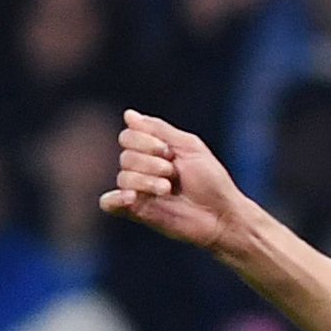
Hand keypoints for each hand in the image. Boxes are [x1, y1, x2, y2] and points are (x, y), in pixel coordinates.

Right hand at [105, 110, 254, 254]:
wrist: (221, 215)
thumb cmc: (211, 181)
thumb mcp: (189, 146)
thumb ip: (159, 129)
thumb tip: (128, 114)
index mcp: (153, 152)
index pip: (128, 137)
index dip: (144, 141)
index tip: (169, 152)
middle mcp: (143, 170)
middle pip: (125, 157)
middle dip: (149, 163)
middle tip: (172, 172)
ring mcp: (140, 191)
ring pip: (123, 178)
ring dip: (145, 181)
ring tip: (167, 189)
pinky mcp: (138, 212)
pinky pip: (109, 203)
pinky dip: (114, 199)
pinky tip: (132, 198)